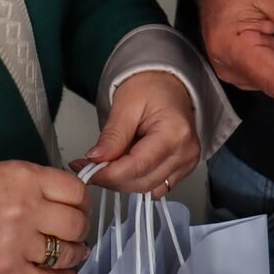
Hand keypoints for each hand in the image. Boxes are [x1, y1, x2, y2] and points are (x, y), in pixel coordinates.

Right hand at [0, 161, 89, 273]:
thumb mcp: (3, 170)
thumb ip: (36, 183)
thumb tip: (65, 200)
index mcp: (26, 177)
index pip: (75, 191)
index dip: (83, 202)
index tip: (80, 208)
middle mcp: (26, 208)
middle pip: (76, 224)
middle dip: (81, 229)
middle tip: (77, 232)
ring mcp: (17, 241)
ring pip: (65, 253)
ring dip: (75, 254)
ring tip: (75, 253)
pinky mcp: (5, 270)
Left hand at [73, 70, 199, 194]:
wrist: (167, 84)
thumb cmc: (149, 88)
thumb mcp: (125, 105)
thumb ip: (112, 136)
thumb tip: (95, 160)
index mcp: (174, 133)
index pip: (137, 166)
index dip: (108, 174)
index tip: (86, 171)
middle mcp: (186, 153)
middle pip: (142, 182)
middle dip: (112, 179)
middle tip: (89, 168)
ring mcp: (187, 163)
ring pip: (148, 189)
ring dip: (123, 181)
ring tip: (107, 163)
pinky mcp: (183, 169)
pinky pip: (156, 186)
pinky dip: (136, 180)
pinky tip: (125, 165)